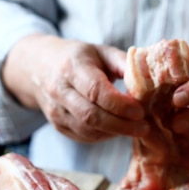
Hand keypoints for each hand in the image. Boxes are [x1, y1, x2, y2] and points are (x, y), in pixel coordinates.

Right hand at [2, 34, 147, 142]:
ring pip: (87, 130)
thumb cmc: (78, 58)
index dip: (120, 104)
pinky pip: (84, 137)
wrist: (40, 67)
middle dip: (121, 125)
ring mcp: (56, 111)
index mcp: (71, 67)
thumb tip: (148, 81)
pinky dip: (104, 136)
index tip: (140, 110)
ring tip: (135, 128)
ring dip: (115, 133)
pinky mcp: (58, 126)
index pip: (95, 91)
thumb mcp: (101, 52)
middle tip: (144, 127)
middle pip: (90, 116)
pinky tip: (118, 129)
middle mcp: (59, 91)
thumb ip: (125, 64)